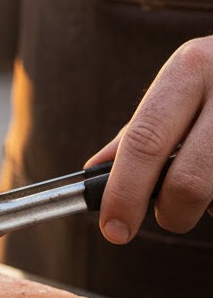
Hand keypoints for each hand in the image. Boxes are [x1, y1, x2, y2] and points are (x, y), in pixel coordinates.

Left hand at [86, 36, 212, 242]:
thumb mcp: (180, 85)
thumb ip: (142, 129)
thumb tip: (96, 170)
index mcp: (189, 69)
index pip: (145, 142)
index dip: (124, 193)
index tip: (113, 228)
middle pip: (188, 180)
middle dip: (171, 213)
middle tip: (168, 214)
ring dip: (212, 204)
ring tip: (210, 179)